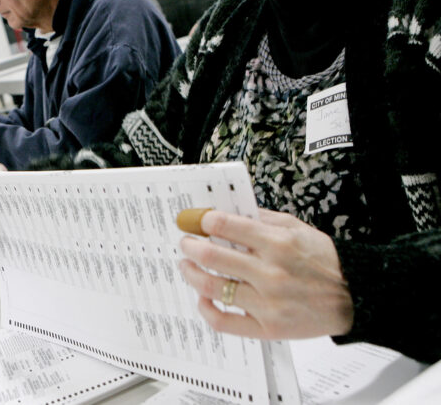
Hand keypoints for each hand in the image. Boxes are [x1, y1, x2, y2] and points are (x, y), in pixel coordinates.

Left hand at [177, 208, 353, 339]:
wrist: (355, 297)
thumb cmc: (324, 261)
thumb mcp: (297, 228)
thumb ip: (261, 219)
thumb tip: (225, 213)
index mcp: (278, 243)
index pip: (227, 225)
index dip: (203, 220)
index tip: (195, 220)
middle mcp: (271, 273)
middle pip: (213, 256)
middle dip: (190, 245)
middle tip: (185, 242)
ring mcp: (267, 303)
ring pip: (213, 287)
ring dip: (191, 273)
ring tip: (187, 265)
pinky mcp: (267, 327)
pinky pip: (224, 321)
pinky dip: (206, 309)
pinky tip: (202, 298)